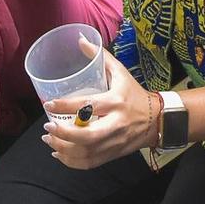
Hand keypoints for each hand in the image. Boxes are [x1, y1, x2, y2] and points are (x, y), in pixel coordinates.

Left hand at [44, 52, 154, 169]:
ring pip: (86, 153)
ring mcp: (114, 142)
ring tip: (48, 139)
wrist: (157, 120)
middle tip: (47, 127)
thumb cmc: (134, 93)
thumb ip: (99, 57)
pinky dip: (71, 162)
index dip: (65, 106)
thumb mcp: (120, 72)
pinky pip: (89, 163)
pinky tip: (59, 153)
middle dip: (64, 134)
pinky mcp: (112, 154)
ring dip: (63, 149)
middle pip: (87, 136)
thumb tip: (80, 40)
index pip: (88, 105)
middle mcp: (115, 124)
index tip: (48, 104)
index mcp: (115, 102)